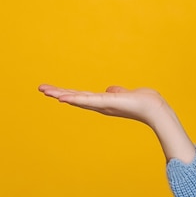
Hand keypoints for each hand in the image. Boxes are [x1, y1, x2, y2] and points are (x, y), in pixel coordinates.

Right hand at [38, 84, 195, 162]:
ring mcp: (102, 104)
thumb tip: (110, 90)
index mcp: (103, 102)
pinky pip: (88, 100)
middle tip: (41, 88)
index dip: (67, 93)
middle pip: (74, 97)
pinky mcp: (107, 103)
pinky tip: (63, 97)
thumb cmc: (142, 102)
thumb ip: (116, 92)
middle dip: (57, 93)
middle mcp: (100, 105)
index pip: (81, 96)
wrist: (154, 109)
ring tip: (46, 91)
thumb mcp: (126, 94)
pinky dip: (75, 98)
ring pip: (77, 98)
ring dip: (61, 94)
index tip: (52, 90)